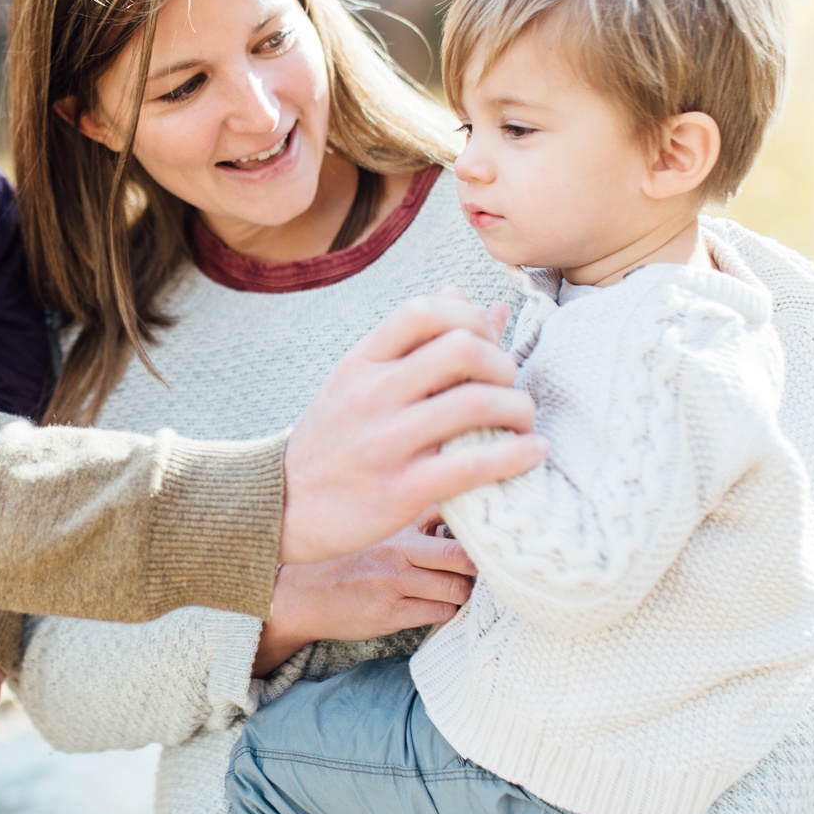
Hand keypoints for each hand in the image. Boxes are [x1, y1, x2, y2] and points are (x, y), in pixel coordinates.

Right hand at [254, 523, 475, 674]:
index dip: (474, 528)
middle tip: (478, 571)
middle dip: (478, 567)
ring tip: (452, 590)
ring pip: (456, 589)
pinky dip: (445, 611)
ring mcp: (393, 581)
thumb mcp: (379, 528)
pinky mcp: (390, 612)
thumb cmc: (348, 560)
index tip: (483, 537)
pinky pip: (440, 613)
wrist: (302, 594)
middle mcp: (396, 548)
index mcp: (395, 521)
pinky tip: (433, 605)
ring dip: (461, 593)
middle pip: (461, 556)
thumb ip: (417, 520)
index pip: (451, 513)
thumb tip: (467, 523)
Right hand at [282, 291, 543, 564]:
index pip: (424, 310)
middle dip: (503, 364)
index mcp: (362, 362)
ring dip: (518, 408)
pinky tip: (532, 453)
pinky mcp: (401, 491)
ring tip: (524, 421)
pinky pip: (472, 465)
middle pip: (461, 349)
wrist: (281, 507)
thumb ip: (419, 345)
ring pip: (474, 404)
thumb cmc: (333, 441)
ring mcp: (385, 442)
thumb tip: (483, 305)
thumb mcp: (360, 381)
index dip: (470, 317)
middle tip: (511, 387)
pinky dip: (516, 455)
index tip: (487, 343)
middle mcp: (372, 394)